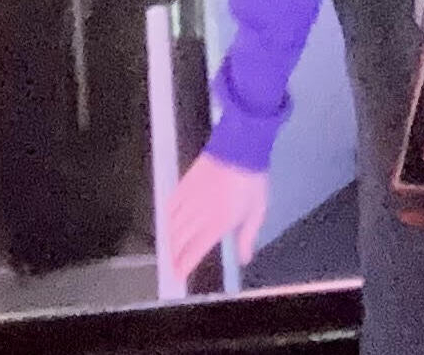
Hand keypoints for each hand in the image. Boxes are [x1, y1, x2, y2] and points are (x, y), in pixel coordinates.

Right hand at [163, 154, 269, 281]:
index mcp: (218, 222)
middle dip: (173, 256)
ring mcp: (190, 198)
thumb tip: (244, 259)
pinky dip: (166, 218)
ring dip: (169, 240)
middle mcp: (200, 214)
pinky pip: (169, 205)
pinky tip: (168, 224)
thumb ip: (248, 237)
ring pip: (171, 225)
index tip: (178, 276)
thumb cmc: (252, 180)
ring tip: (170, 249)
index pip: (194, 250)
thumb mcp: (257, 211)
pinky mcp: (184, 184)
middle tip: (172, 266)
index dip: (183, 266)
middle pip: (179, 240)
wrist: (241, 147)